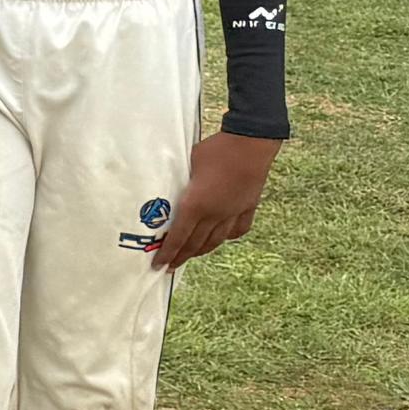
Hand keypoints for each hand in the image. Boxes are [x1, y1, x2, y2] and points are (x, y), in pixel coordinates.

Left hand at [144, 129, 278, 269]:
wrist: (250, 143)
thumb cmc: (215, 150)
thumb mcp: (186, 164)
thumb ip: (178, 184)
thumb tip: (166, 191)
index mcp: (195, 205)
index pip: (178, 237)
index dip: (167, 253)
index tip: (158, 265)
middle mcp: (214, 214)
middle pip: (196, 243)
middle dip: (181, 257)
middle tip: (170, 266)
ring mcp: (233, 213)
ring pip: (216, 241)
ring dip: (201, 251)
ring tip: (190, 256)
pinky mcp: (248, 207)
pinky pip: (236, 230)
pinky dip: (225, 238)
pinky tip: (220, 239)